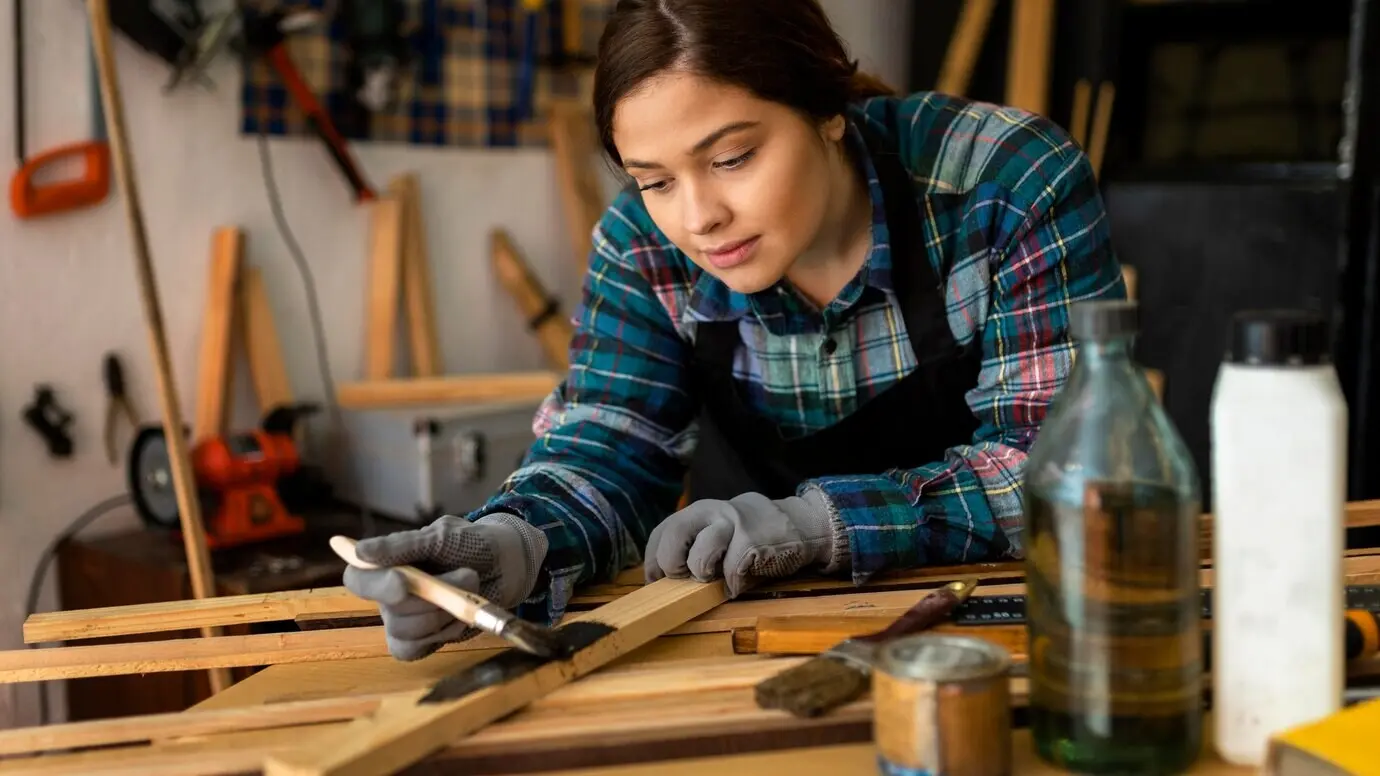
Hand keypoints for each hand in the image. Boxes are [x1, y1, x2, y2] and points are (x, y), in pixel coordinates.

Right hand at [342, 513, 547, 660]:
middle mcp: (391, 594)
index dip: (373, 585)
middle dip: (432, 598)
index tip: (402, 583)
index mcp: (388, 564)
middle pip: (389, 612)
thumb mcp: (443, 536)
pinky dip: (446, 632)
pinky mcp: (424, 640)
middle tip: (466, 575)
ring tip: (470, 588)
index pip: (357, 578)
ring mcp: (407, 620)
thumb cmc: (473, 543)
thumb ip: (403, 546)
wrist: (510, 564)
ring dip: (446, 611)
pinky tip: (461, 615)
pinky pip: (417, 650)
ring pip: (406, 632)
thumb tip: (359, 552)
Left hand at [644, 491, 836, 596]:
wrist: (797, 523)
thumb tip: (662, 577)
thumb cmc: (749, 535)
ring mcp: (733, 525)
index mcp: (696, 512)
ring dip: (704, 574)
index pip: (661, 533)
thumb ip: (693, 543)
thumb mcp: (717, 530)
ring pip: (700, 556)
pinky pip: (731, 572)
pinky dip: (732, 585)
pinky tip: (738, 583)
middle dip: (673, 564)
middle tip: (687, 576)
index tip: (658, 579)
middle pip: (673, 537)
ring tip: (716, 578)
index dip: (654, 561)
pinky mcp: (753, 542)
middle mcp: (710, 512)